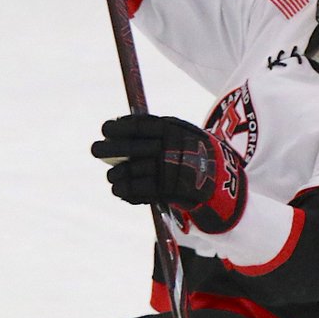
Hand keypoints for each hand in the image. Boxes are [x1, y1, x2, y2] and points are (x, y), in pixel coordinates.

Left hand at [92, 115, 246, 233]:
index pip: (142, 126)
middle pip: (132, 147)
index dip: (120, 127)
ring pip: (133, 170)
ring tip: (112, 177)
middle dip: (109, 149)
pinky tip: (120, 190)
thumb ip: (158, 131)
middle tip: (94, 149)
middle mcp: (172, 148)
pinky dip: (127, 191)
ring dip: (117, 175)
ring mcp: (170, 170)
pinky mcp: (169, 191)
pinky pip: (140, 190)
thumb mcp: (184, 136)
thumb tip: (122, 127)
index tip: (105, 129)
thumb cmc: (198, 158)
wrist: (224, 186)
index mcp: (176, 130)